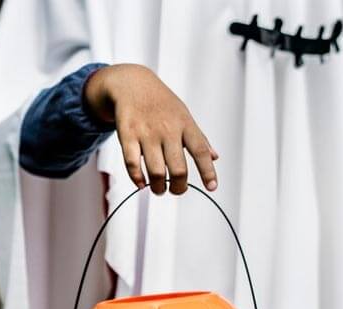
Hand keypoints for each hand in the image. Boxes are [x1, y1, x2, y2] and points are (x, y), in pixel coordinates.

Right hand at [84, 64, 218, 194]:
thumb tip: (215, 156)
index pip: (201, 151)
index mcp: (185, 125)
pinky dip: (137, 179)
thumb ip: (199, 137)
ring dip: (158, 187)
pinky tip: (141, 183)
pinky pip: (132, 164)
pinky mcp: (127, 136)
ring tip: (158, 189)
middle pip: (178, 168)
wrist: (132, 84)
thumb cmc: (161, 102)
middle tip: (176, 190)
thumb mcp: (184, 115)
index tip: (212, 187)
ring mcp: (147, 133)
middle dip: (178, 187)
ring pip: (156, 171)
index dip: (208, 171)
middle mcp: (168, 130)